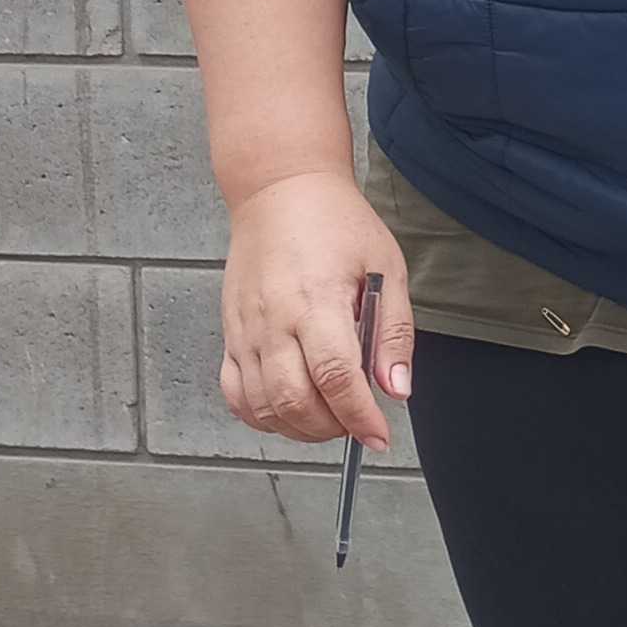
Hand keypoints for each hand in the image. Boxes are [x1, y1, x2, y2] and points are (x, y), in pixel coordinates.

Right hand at [220, 170, 414, 447]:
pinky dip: (261, 415)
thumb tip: (396, 388)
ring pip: (263, 406)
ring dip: (299, 427)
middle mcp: (274, 320)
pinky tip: (288, 409)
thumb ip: (393, 332)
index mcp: (317, 301)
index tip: (378, 436)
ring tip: (328, 416)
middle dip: (332, 428)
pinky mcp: (231, 333)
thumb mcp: (385, 267)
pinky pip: (236, 393)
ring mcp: (246, 330)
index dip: (359, 417)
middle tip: (356, 421)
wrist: (280, 190)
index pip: (336, 378)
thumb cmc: (335, 222)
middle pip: (294, 401)